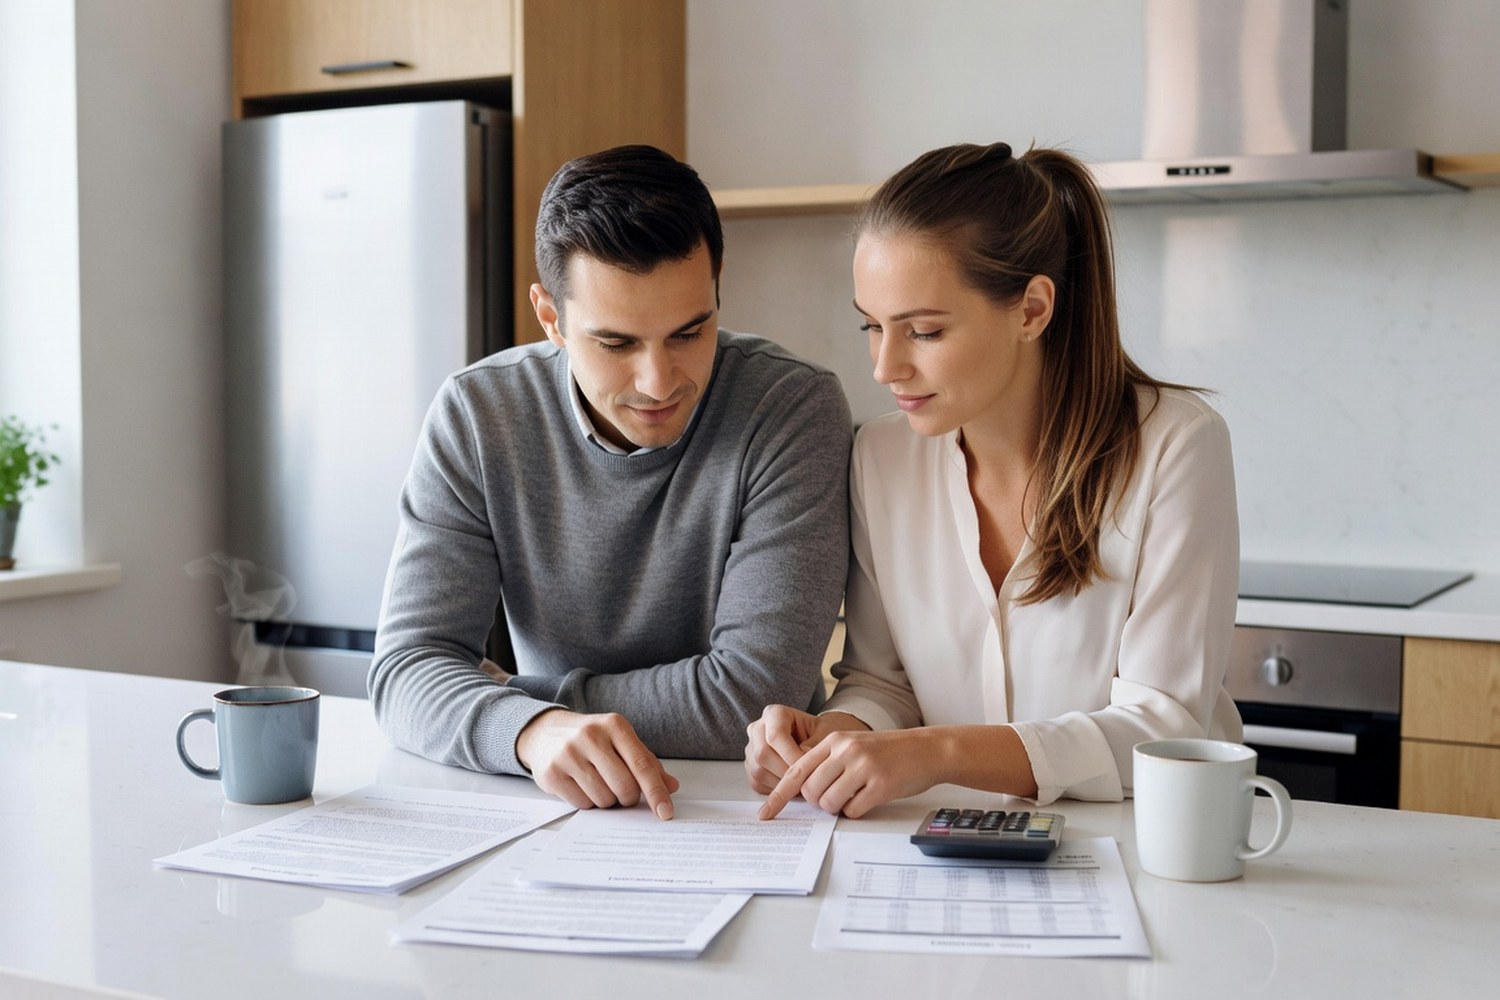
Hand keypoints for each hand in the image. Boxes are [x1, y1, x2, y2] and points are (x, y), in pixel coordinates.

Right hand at [516, 709, 679, 818]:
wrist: (544, 732)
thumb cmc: (590, 739)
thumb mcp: (620, 741)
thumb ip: (646, 763)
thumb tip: (671, 787)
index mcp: (614, 725)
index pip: (642, 765)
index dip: (656, 792)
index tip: (665, 812)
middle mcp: (590, 736)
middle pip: (624, 786)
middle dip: (628, 797)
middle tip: (622, 791)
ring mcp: (568, 754)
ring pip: (604, 798)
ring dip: (607, 800)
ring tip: (598, 782)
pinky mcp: (551, 773)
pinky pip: (582, 804)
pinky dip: (588, 802)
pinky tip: (581, 785)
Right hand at [744, 706, 869, 794]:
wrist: (816, 740)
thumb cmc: (821, 734)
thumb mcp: (826, 732)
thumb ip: (816, 743)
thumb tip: (804, 755)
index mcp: (774, 714)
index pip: (775, 735)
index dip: (792, 755)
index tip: (808, 767)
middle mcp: (758, 729)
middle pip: (763, 754)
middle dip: (786, 771)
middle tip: (806, 781)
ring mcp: (752, 749)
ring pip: (758, 771)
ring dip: (782, 784)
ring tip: (803, 786)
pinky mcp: (751, 768)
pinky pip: (758, 784)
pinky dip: (776, 790)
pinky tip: (793, 788)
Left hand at [758, 728, 939, 819]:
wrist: (927, 750)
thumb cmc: (889, 752)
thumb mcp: (854, 746)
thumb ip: (828, 763)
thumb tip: (803, 792)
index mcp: (835, 741)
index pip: (797, 771)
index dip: (778, 795)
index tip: (765, 813)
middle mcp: (846, 751)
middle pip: (810, 791)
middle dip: (818, 802)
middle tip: (836, 797)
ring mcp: (863, 767)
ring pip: (828, 803)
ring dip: (838, 808)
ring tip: (855, 795)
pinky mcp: (880, 785)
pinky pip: (853, 810)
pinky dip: (857, 811)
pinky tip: (870, 798)